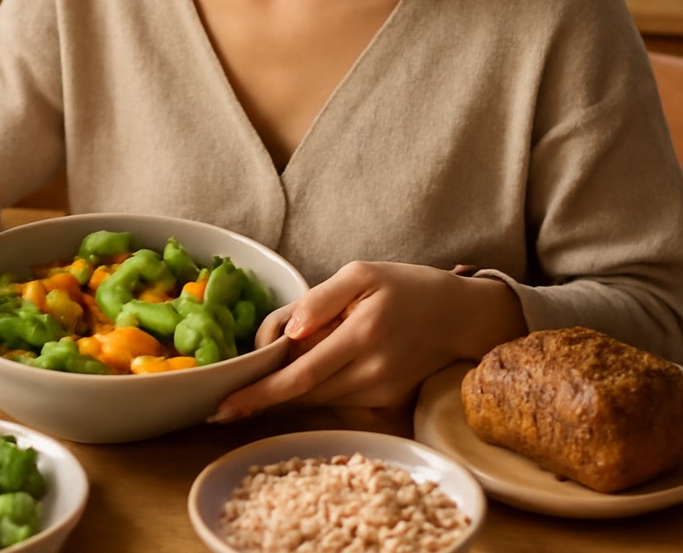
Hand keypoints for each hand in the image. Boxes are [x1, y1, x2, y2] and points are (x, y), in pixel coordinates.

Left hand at [211, 261, 524, 420]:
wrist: (460, 315)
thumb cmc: (406, 287)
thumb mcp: (361, 274)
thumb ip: (319, 300)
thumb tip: (286, 334)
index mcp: (361, 334)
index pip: (300, 375)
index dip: (260, 394)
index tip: (223, 407)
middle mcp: (371, 370)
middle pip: (303, 394)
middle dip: (262, 397)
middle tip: (224, 402)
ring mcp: (380, 391)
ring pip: (317, 400)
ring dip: (285, 392)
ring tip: (263, 376)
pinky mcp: (385, 402)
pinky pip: (336, 399)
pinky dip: (313, 389)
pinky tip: (305, 372)